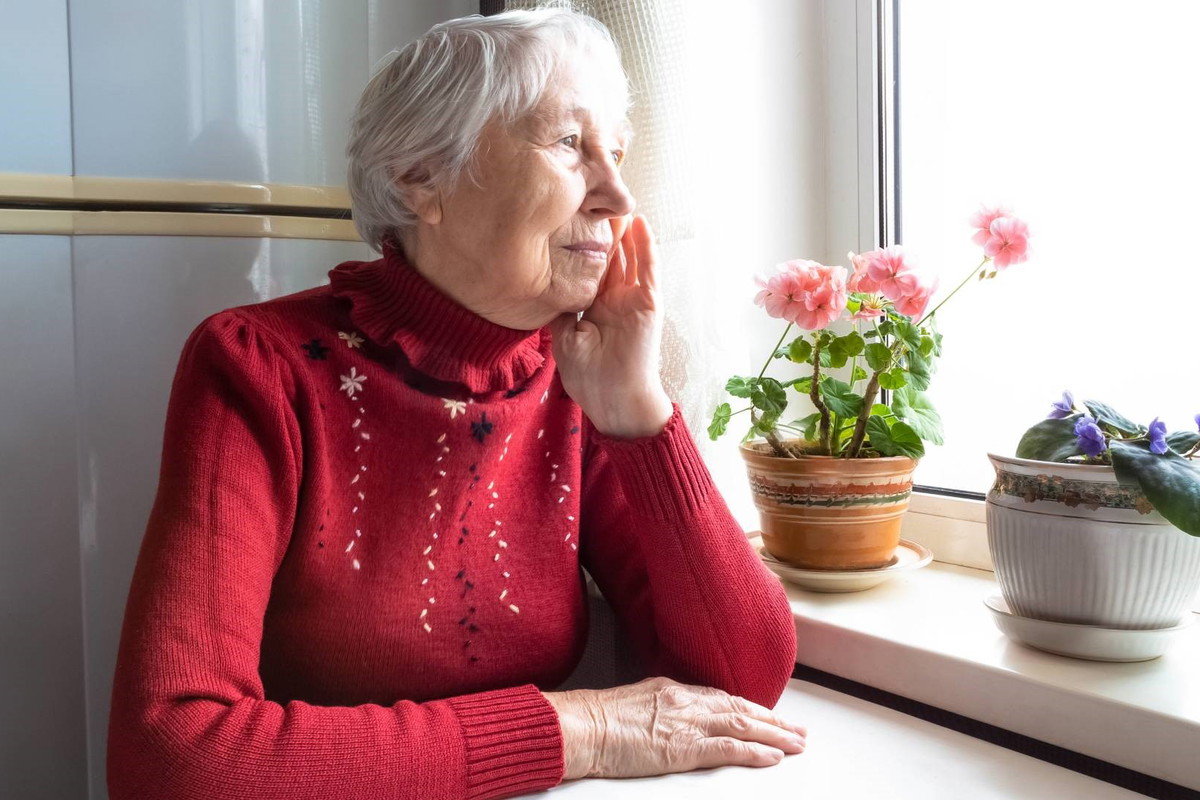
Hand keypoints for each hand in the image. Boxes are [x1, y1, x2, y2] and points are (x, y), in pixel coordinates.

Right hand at [543, 677, 806, 779]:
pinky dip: (754, 752)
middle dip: (772, 720)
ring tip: (797, 743)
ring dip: (774, 734)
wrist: (580, 725)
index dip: (747, 706)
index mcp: (671, 689)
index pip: (720, 696)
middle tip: (797, 730)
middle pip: (739, 707)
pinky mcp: (683, 748)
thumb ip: (656, 709)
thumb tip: (666, 719)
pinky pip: (728, 749)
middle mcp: (685, 700)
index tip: (766, 714)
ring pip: (742, 724)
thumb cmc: (593, 719)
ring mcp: (686, 722)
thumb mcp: (630, 704)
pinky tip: (772, 757)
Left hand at [550, 215, 672, 438]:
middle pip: (608, 256)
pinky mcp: (648, 303)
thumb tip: (548, 289)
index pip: (588, 269)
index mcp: (594, 308)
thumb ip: (560, 312)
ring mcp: (632, 299)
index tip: (569, 219)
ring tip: (615, 200)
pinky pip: (647, 269)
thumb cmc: (589, 378)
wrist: (614, 401)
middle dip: (602, 230)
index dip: (580, 245)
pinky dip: (645, 246)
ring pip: (628, 256)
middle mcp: (614, 299)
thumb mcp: (563, 340)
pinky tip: (640, 222)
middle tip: (593, 198)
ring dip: (623, 230)